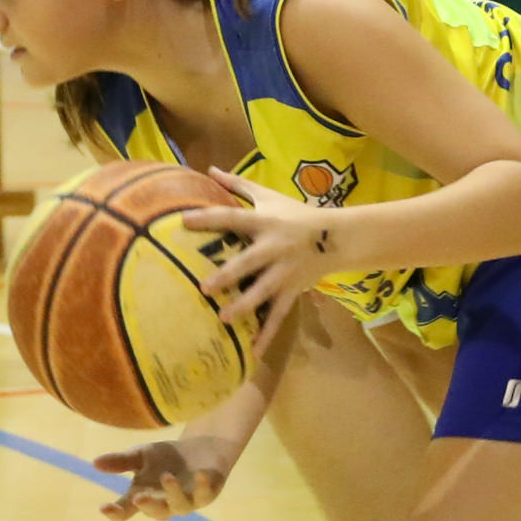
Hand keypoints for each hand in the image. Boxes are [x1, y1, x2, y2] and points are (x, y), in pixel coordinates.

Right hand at [94, 434, 234, 520]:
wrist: (199, 450)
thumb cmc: (166, 458)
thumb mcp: (141, 456)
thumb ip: (121, 461)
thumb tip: (95, 463)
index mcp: (144, 497)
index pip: (127, 510)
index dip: (116, 513)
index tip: (104, 508)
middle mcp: (165, 504)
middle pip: (155, 512)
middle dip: (148, 505)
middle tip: (139, 497)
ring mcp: (187, 501)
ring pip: (179, 505)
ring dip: (173, 492)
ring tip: (167, 477)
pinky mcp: (207, 494)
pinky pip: (205, 494)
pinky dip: (202, 485)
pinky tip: (200, 474)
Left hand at [179, 173, 354, 347]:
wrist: (337, 237)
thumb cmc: (296, 214)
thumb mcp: (269, 196)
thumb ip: (239, 184)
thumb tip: (209, 169)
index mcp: (265, 222)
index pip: (233, 218)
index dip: (209, 218)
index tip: (183, 220)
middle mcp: (274, 247)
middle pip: (249, 261)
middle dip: (228, 275)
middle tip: (204, 287)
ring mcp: (284, 272)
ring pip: (264, 291)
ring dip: (245, 306)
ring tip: (224, 318)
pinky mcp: (293, 290)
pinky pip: (279, 314)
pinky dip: (268, 333)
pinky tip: (254, 351)